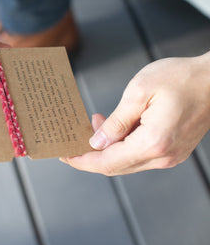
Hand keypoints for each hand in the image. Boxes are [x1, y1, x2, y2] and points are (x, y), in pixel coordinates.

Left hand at [61, 54, 209, 174]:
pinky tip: (117, 127)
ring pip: (128, 161)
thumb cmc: (180, 78)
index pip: (108, 162)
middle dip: (91, 154)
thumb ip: (116, 121)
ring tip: (96, 122)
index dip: (83, 161)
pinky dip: (124, 145)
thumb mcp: (139, 91)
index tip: (65, 155)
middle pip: (116, 166)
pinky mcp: (173, 150)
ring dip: (108, 147)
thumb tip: (98, 143)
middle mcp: (162, 156)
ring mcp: (170, 155)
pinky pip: (141, 154)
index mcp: (152, 142)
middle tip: (74, 136)